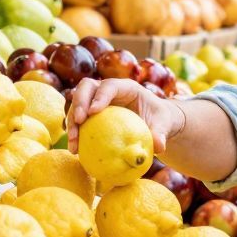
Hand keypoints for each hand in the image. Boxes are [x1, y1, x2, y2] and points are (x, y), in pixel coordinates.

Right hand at [66, 78, 182, 154]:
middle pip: (87, 87)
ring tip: (74, 143)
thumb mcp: (164, 125)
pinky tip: (75, 151)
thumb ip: (161, 134)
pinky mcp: (91, 114)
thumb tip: (158, 147)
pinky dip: (75, 134)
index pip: (110, 85)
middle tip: (78, 121)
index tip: (93, 112)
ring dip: (71, 122)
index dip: (100, 96)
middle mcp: (108, 90)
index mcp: (126, 87)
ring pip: (77, 104)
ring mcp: (97, 100)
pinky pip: (78, 121)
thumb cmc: (159, 120)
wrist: (153, 123)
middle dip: (79, 102)